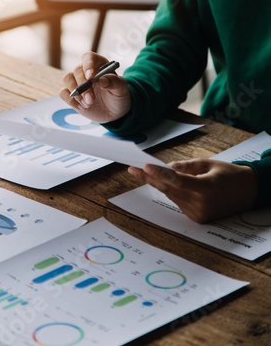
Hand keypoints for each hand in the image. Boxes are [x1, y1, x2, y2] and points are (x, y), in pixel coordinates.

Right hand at [59, 52, 130, 123]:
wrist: (114, 112)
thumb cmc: (118, 96)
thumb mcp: (121, 89)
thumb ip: (114, 82)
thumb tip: (102, 80)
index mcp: (99, 65)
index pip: (89, 57)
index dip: (88, 65)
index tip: (91, 77)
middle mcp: (86, 71)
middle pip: (77, 70)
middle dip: (83, 86)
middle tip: (92, 99)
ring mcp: (77, 82)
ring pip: (67, 79)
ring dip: (76, 93)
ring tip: (88, 104)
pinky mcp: (72, 94)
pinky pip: (63, 92)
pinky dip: (71, 100)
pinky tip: (82, 107)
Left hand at [128, 159, 258, 222]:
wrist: (249, 192)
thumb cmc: (229, 174)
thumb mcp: (208, 164)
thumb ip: (186, 166)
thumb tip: (166, 168)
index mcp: (206, 188)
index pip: (176, 181)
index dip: (159, 174)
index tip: (144, 167)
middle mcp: (201, 204)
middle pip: (169, 189)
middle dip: (149, 178)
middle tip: (133, 169)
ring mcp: (198, 213)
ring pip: (171, 195)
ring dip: (160, 183)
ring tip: (147, 171)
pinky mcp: (197, 218)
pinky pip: (178, 202)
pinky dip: (172, 191)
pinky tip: (167, 182)